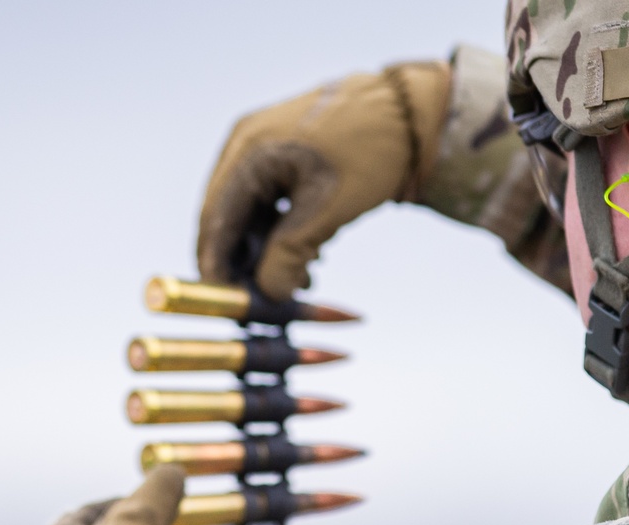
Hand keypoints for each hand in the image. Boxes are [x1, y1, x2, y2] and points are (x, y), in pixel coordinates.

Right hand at [197, 61, 450, 300]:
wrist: (413, 115)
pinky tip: (310, 259)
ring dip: (268, 254)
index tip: (229, 305)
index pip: (215, 220)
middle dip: (246, 264)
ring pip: (250, 216)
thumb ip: (290, 254)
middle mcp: (247, 146)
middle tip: (270, 300)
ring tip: (303, 281)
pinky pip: (270, 205)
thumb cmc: (371, 152)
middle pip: (228, 220)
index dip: (217, 267)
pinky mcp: (286, 159)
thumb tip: (267, 294)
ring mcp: (265, 150)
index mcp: (248, 150)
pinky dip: (282, 236)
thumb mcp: (328, 209)